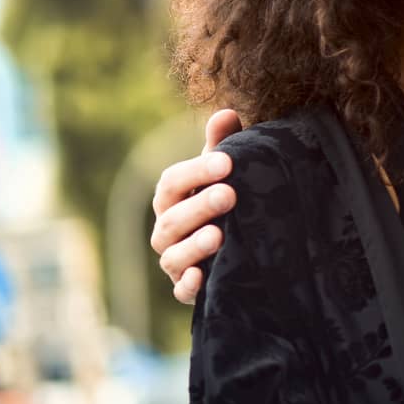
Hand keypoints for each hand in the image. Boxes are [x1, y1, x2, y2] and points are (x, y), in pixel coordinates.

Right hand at [150, 109, 243, 304]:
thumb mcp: (224, 173)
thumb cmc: (225, 201)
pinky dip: (189, 284)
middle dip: (200, 205)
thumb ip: (222, 145)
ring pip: (173, 255)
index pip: (173, 182)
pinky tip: (202, 276)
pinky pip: (181, 291)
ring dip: (194, 246)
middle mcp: (166, 229)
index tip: (227, 161)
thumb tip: (226, 112)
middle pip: (173, 218)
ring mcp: (174, 260)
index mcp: (172, 198)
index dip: (197, 171)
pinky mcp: (187, 288)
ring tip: (219, 236)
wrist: (237, 246)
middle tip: (230, 194)